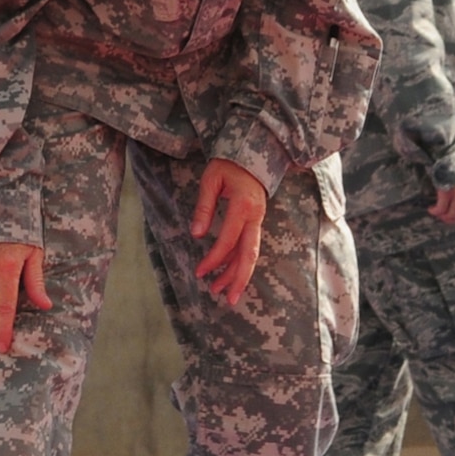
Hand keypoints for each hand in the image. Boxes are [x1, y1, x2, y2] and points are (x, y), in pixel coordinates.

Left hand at [193, 159, 268, 303]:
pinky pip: (249, 246)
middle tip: (226, 299)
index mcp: (243, 206)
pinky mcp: (256, 222)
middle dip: (238, 278)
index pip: (228, 240)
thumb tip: (196, 235)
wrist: (254, 156)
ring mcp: (258, 220)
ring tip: (222, 291)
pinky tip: (229, 274)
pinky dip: (240, 262)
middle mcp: (255, 217)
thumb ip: (204, 208)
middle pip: (249, 254)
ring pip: (251, 253)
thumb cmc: (229, 165)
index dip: (214, 259)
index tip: (199, 272)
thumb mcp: (211, 180)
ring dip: (238, 274)